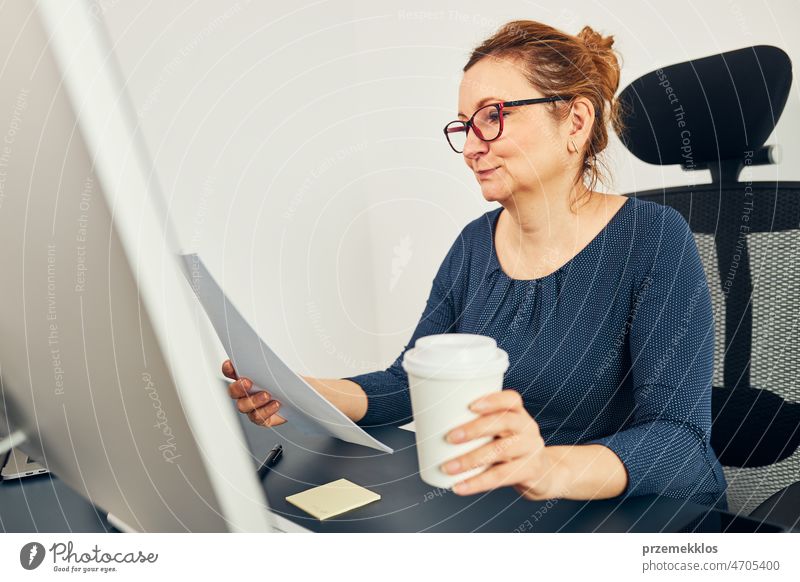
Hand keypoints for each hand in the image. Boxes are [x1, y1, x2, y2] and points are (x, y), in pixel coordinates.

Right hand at [222, 359, 286, 427]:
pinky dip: (266, 410)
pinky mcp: (261, 417)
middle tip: (248, 382)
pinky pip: (257, 417)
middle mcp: (245, 392)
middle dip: (238, 387)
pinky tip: (275, 404)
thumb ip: (267, 364)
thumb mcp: (279, 369)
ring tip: (267, 395)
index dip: (228, 369)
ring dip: (254, 400)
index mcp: (246, 377)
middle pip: (233, 391)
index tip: (231, 365)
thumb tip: (262, 359)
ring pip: (243, 406)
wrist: (300, 397)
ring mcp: (252, 406)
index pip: (230, 371)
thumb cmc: (288, 381)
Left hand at [440, 389, 563, 499]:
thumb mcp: (504, 433)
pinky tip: (460, 487)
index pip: (511, 400)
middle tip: (449, 437)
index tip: (470, 406)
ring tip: (448, 467)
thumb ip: (479, 427)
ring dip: (470, 459)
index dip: (492, 400)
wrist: (546, 474)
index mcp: (519, 414)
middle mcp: (528, 429)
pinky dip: (477, 483)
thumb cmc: (513, 448)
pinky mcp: (530, 472)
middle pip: (504, 423)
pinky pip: (501, 477)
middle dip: (474, 430)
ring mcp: (531, 450)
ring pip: (500, 451)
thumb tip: (431, 426)